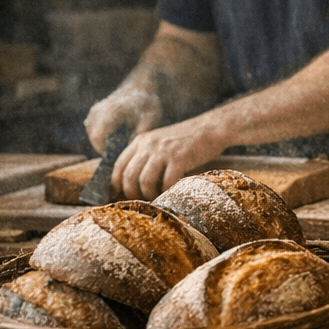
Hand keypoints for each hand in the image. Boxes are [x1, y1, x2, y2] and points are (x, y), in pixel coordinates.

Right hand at [84, 89, 161, 153]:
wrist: (141, 88)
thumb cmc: (147, 104)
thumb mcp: (150, 120)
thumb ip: (139, 134)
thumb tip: (128, 149)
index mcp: (111, 112)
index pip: (97, 137)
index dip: (103, 150)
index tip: (116, 156)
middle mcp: (99, 111)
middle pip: (93, 137)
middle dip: (104, 147)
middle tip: (120, 150)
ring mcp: (94, 111)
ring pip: (91, 134)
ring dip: (102, 141)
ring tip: (119, 141)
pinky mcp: (94, 112)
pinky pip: (91, 128)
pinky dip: (100, 134)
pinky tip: (115, 135)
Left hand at [111, 118, 227, 199]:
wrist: (212, 128)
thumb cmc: (187, 139)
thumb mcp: (160, 141)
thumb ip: (146, 154)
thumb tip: (134, 181)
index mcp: (141, 140)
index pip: (118, 166)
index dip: (116, 184)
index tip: (119, 195)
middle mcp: (148, 145)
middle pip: (129, 176)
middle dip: (132, 193)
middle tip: (141, 200)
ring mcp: (164, 151)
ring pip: (144, 181)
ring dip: (149, 194)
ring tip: (157, 197)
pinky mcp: (180, 158)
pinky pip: (166, 182)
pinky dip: (167, 191)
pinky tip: (171, 192)